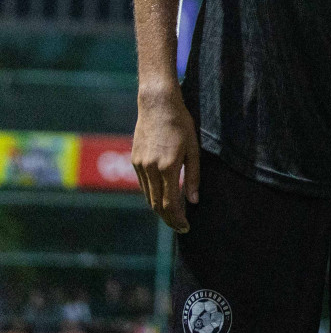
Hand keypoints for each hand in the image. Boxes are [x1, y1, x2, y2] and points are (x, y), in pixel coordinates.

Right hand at [131, 89, 200, 232]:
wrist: (157, 105)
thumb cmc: (181, 125)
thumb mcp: (194, 149)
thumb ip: (193, 176)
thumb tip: (193, 201)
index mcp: (168, 167)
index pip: (169, 203)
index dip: (177, 218)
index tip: (186, 227)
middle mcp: (150, 169)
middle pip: (156, 204)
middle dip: (169, 218)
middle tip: (181, 226)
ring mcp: (140, 165)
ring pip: (148, 196)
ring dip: (159, 209)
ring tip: (173, 215)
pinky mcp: (134, 160)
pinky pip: (143, 185)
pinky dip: (152, 195)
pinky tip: (162, 197)